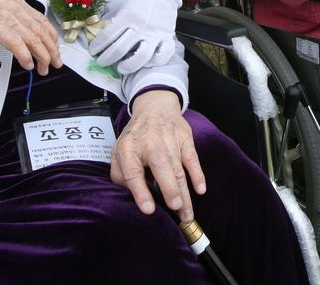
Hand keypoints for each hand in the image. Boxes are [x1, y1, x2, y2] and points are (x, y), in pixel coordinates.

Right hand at [0, 0, 60, 70]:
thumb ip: (10, 16)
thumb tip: (20, 31)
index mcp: (17, 3)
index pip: (42, 22)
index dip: (52, 38)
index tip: (55, 49)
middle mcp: (16, 9)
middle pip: (42, 32)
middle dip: (51, 51)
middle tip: (55, 63)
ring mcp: (7, 18)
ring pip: (33, 40)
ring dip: (41, 57)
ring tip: (42, 69)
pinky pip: (18, 44)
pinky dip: (25, 56)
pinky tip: (27, 64)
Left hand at [90, 0, 179, 74]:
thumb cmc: (141, 0)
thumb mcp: (126, 8)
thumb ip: (119, 24)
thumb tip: (108, 42)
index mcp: (128, 16)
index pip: (107, 35)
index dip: (97, 46)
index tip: (93, 51)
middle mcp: (140, 26)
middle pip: (120, 50)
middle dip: (107, 59)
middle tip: (102, 62)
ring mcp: (155, 33)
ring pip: (140, 57)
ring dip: (128, 66)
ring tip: (121, 68)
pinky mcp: (167, 37)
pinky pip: (162, 56)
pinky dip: (153, 62)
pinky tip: (146, 63)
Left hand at [110, 90, 204, 221]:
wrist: (155, 107)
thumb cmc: (136, 137)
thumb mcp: (119, 151)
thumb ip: (120, 174)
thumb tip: (131, 195)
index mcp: (129, 149)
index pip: (133, 172)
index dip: (140, 191)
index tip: (149, 209)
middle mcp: (149, 143)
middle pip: (160, 167)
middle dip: (169, 188)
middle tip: (175, 207)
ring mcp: (169, 140)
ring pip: (178, 167)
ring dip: (184, 191)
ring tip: (187, 213)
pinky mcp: (185, 139)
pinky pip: (193, 158)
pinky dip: (198, 174)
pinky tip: (200, 190)